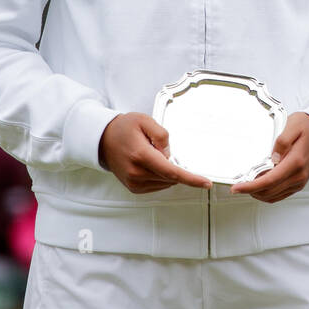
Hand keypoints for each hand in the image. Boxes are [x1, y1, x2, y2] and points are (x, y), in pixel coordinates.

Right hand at [98, 113, 212, 192]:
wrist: (102, 139)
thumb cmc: (123, 128)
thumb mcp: (145, 120)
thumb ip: (161, 135)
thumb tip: (170, 154)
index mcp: (141, 155)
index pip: (172, 172)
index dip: (192, 178)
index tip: (206, 183)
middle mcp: (137, 173)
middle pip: (171, 177)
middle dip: (176, 166)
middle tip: (161, 149)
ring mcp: (134, 183)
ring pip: (165, 182)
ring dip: (167, 171)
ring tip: (151, 154)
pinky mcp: (134, 188)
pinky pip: (157, 185)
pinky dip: (161, 176)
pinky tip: (151, 164)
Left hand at [230, 112, 308, 202]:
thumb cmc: (308, 128)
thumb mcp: (294, 125)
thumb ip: (283, 141)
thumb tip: (273, 156)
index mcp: (296, 161)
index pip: (270, 180)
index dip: (251, 186)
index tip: (237, 188)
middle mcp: (299, 175)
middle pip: (269, 191)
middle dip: (251, 190)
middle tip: (238, 184)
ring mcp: (299, 182)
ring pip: (273, 196)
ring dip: (258, 193)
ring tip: (247, 184)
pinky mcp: (298, 184)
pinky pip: (279, 195)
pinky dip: (266, 194)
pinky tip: (259, 186)